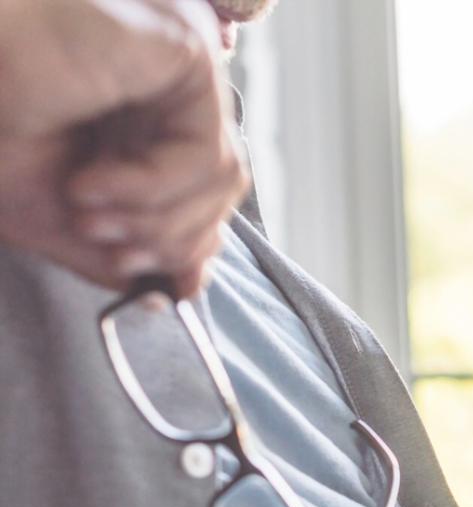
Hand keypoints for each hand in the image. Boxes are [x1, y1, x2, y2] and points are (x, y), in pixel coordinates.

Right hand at [0, 0, 246, 294]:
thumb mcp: (59, 217)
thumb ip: (123, 258)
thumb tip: (179, 293)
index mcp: (148, 127)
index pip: (207, 197)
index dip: (185, 248)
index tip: (143, 274)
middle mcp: (175, 98)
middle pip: (221, 191)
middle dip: (170, 242)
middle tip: (115, 254)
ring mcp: (185, 74)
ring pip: (222, 177)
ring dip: (156, 221)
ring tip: (88, 215)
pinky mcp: (189, 57)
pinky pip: (206, 149)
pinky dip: (152, 187)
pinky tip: (92, 182)